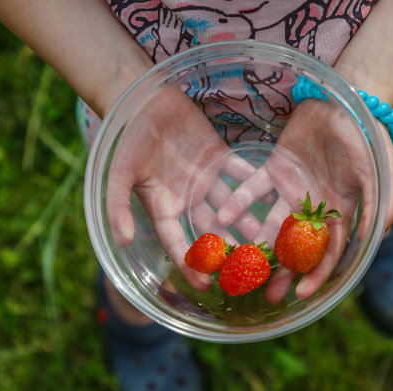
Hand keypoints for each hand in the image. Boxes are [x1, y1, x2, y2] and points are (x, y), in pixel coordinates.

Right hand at [106, 86, 265, 289]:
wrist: (142, 102)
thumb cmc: (128, 139)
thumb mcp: (118, 174)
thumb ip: (118, 206)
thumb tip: (123, 242)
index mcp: (165, 206)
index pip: (179, 242)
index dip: (191, 264)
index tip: (207, 285)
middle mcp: (188, 197)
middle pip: (211, 229)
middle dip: (229, 249)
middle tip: (250, 269)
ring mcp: (205, 178)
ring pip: (231, 206)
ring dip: (249, 222)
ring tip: (269, 241)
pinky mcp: (218, 157)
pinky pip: (240, 173)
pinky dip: (256, 184)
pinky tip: (274, 198)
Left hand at [215, 97, 392, 301]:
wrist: (347, 100)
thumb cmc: (369, 138)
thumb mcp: (382, 173)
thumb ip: (380, 205)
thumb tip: (373, 240)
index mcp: (340, 212)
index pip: (327, 252)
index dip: (316, 274)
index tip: (301, 294)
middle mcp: (314, 207)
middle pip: (295, 246)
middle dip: (282, 271)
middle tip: (265, 293)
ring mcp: (292, 189)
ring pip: (270, 223)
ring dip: (254, 242)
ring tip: (236, 262)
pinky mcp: (274, 169)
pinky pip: (253, 189)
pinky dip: (238, 202)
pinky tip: (223, 216)